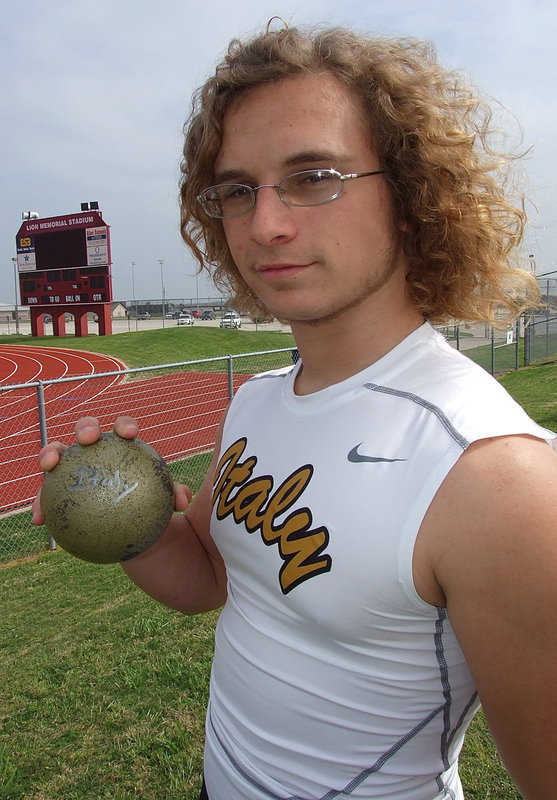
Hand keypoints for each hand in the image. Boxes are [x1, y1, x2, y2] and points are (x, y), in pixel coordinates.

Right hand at [31, 415, 191, 524]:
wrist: (128, 527)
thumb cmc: (148, 507)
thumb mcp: (164, 504)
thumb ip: (174, 496)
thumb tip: (182, 500)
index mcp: (122, 448)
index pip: (124, 429)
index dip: (124, 425)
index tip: (129, 433)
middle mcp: (96, 452)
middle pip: (87, 430)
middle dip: (86, 427)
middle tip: (89, 439)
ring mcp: (74, 468)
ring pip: (58, 453)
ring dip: (49, 453)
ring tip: (49, 465)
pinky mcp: (59, 490)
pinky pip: (46, 495)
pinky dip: (41, 504)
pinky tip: (39, 519)